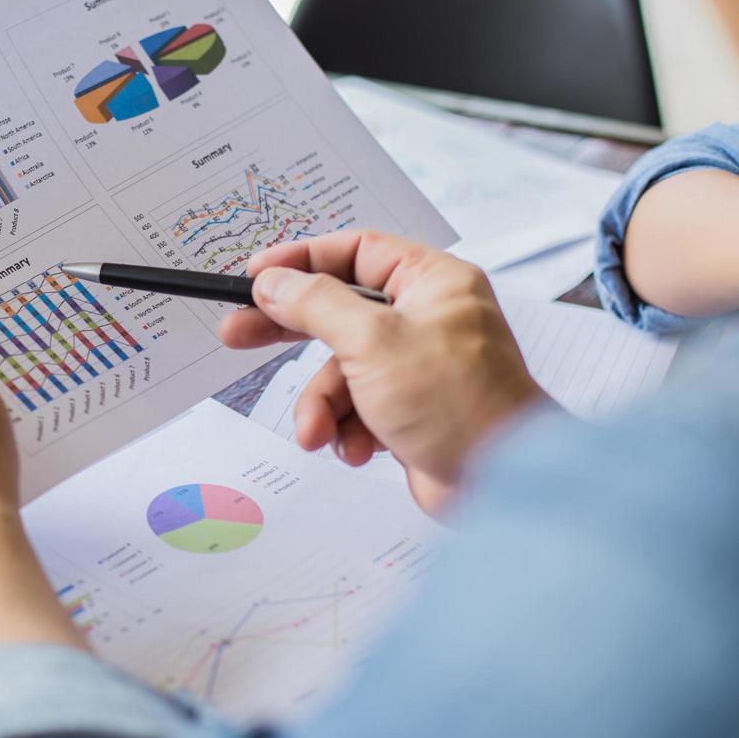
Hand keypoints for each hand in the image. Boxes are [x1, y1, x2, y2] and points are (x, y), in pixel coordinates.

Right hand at [220, 231, 546, 512]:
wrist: (503, 485)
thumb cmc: (457, 403)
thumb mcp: (372, 341)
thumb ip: (315, 304)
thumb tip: (272, 282)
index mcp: (431, 282)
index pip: (354, 252)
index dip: (300, 261)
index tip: (254, 277)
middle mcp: (426, 317)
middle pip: (337, 309)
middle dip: (288, 332)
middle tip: (235, 335)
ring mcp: (417, 366)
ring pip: (340, 370)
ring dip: (322, 404)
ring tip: (318, 433)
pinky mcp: (409, 410)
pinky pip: (355, 408)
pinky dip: (347, 430)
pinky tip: (360, 450)